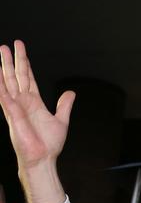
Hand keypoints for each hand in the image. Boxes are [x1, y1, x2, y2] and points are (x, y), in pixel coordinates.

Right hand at [0, 40, 72, 202]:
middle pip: (17, 76)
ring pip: (8, 81)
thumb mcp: (61, 120)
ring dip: (4, 66)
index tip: (22, 52)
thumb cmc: (49, 144)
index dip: (25, 65)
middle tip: (11, 44)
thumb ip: (64, 105)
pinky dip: (0, 83)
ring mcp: (16, 106)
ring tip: (2, 50)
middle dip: (14, 60)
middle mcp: (23, 102)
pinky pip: (4, 95)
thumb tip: (70, 93)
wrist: (42, 158)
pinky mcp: (11, 113)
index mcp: (34, 103)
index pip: (28, 79)